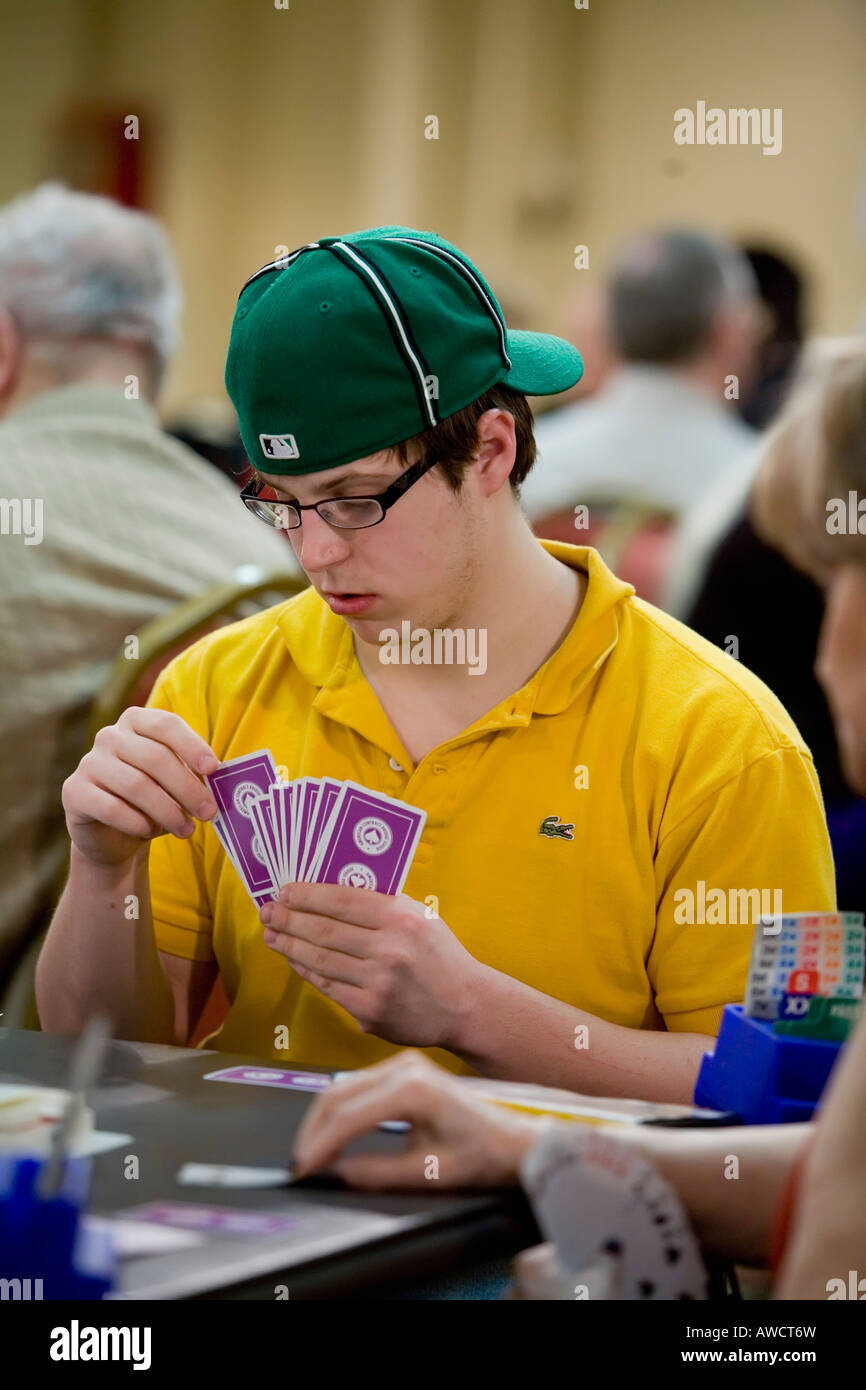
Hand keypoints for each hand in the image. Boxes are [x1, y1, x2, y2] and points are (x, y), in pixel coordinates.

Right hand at [62, 707, 219, 867]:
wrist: (113, 834)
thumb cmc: (153, 800)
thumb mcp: (175, 783)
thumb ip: (192, 775)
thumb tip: (217, 781)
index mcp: (136, 722)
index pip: (166, 724)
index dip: (191, 745)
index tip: (213, 768)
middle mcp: (109, 736)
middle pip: (155, 757)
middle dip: (187, 788)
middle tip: (208, 812)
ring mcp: (89, 762)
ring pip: (136, 785)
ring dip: (168, 811)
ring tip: (186, 830)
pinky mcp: (74, 791)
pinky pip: (111, 807)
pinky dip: (137, 822)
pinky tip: (151, 831)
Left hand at [259, 881, 483, 1048]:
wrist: (465, 1005)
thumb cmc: (439, 955)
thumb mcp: (420, 916)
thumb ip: (381, 903)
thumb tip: (328, 891)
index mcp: (401, 917)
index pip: (341, 900)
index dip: (306, 894)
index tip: (285, 891)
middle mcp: (388, 949)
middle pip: (323, 931)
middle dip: (288, 919)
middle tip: (267, 912)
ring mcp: (378, 983)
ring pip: (319, 960)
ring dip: (289, 946)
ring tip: (273, 935)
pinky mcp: (370, 1012)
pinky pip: (328, 987)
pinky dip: (307, 972)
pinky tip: (295, 961)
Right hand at [292, 1051, 542, 1188]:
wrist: (513, 1139)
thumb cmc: (481, 1155)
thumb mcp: (428, 1173)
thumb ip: (377, 1173)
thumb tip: (337, 1173)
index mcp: (412, 1089)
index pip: (349, 1116)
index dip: (320, 1145)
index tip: (301, 1170)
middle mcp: (404, 1067)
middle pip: (338, 1094)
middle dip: (313, 1131)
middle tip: (299, 1164)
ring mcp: (402, 1064)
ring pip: (343, 1087)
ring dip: (322, 1120)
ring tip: (311, 1155)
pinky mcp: (402, 1070)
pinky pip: (357, 1086)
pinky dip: (339, 1111)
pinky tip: (332, 1136)